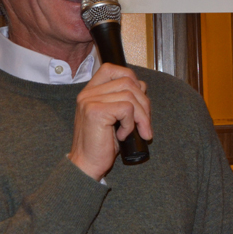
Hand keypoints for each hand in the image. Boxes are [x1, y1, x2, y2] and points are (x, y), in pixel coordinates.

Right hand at [68, 63, 152, 179]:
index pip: (112, 69)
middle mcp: (88, 93)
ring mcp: (90, 101)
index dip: (131, 79)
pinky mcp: (96, 112)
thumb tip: (143, 86)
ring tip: (138, 131)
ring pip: (130, 95)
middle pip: (128, 82)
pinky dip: (131, 123)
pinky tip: (123, 134)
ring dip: (141, 116)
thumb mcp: (116, 117)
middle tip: (144, 124)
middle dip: (144, 103)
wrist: (87, 164)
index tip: (137, 100)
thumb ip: (125, 99)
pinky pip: (126, 108)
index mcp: (91, 91)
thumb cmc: (102, 144)